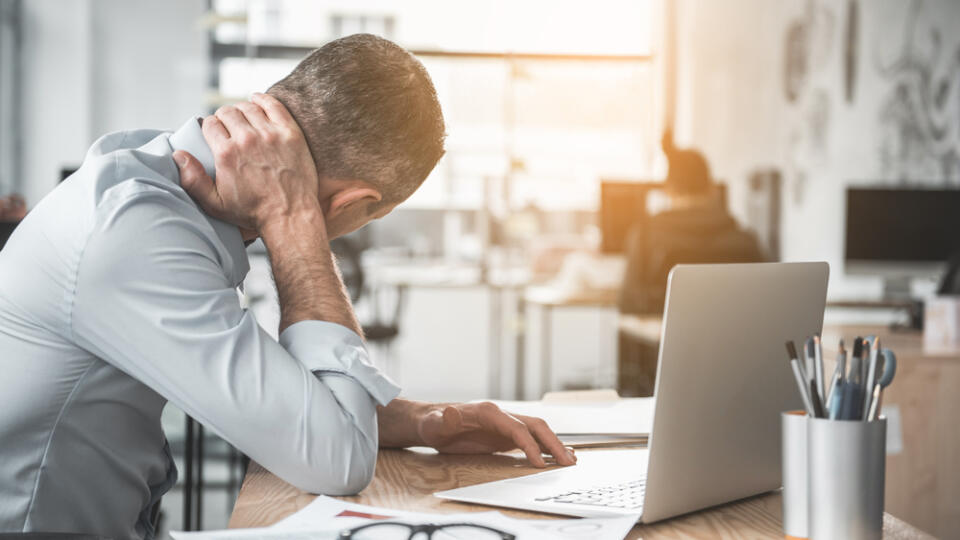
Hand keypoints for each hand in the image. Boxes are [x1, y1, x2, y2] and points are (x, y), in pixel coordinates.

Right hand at [174, 93, 321, 232]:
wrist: (290, 215)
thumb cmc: (253, 212)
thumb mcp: (216, 204)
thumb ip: (193, 180)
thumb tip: (179, 155)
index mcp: (226, 153)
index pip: (210, 124)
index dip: (210, 126)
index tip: (214, 132)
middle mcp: (247, 139)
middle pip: (228, 112)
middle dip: (224, 117)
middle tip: (228, 126)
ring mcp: (270, 134)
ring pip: (249, 107)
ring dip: (242, 109)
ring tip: (243, 117)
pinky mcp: (290, 133)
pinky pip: (273, 105)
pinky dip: (262, 99)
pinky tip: (257, 100)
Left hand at [417, 402, 575, 467]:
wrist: (433, 422)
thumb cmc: (434, 423)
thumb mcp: (435, 423)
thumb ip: (445, 420)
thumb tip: (450, 413)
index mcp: (489, 412)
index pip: (517, 428)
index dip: (530, 445)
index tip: (540, 463)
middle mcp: (502, 416)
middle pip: (535, 426)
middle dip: (553, 443)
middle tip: (568, 462)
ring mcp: (505, 424)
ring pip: (537, 431)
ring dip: (554, 444)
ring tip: (571, 460)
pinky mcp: (505, 435)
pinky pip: (530, 439)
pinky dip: (545, 446)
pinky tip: (557, 455)